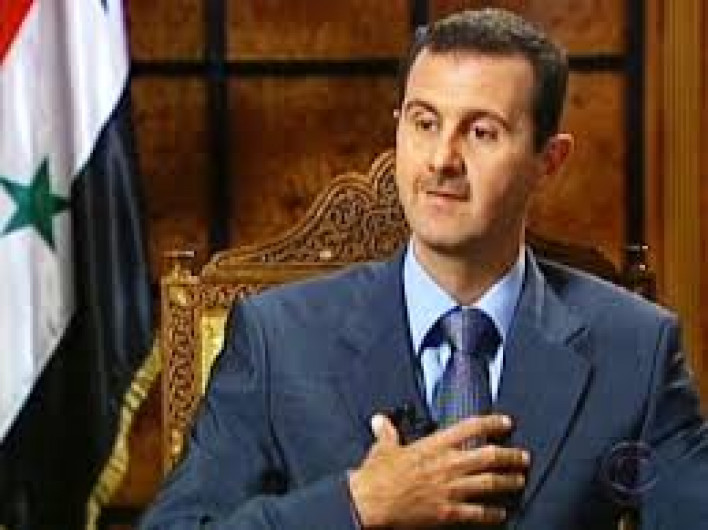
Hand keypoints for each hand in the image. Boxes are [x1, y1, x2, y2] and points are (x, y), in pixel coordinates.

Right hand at [348, 413, 528, 528]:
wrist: (371, 503)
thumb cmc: (377, 475)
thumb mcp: (383, 448)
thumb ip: (387, 432)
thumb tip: (379, 420)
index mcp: (435, 445)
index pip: (471, 427)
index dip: (492, 423)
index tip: (506, 422)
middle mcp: (449, 464)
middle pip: (490, 456)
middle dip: (511, 456)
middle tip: (524, 456)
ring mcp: (451, 489)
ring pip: (491, 483)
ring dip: (509, 482)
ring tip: (520, 481)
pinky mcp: (449, 513)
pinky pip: (478, 513)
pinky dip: (493, 514)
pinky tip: (502, 514)